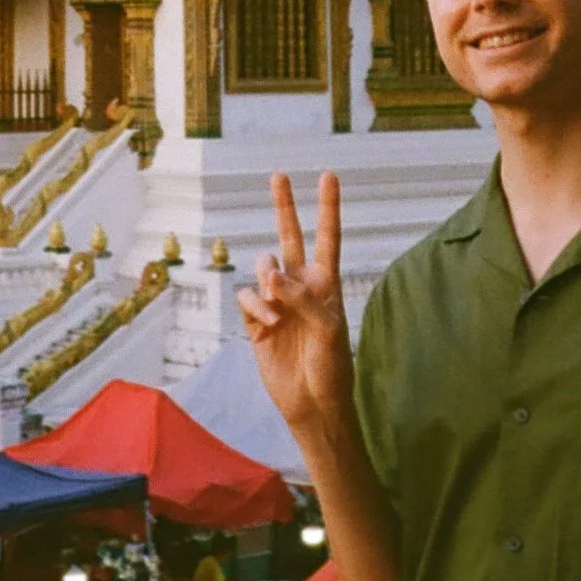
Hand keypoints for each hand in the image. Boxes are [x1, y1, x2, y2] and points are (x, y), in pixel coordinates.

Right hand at [239, 171, 352, 439]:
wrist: (312, 404)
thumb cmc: (332, 368)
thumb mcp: (329, 330)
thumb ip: (303, 298)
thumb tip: (271, 275)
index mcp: (326, 285)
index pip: (327, 237)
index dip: (327, 207)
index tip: (328, 175)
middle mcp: (300, 286)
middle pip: (290, 237)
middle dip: (284, 207)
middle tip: (278, 175)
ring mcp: (277, 302)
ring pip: (263, 267)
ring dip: (268, 281)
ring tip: (278, 308)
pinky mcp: (257, 320)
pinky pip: (248, 297)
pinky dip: (256, 305)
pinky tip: (268, 322)